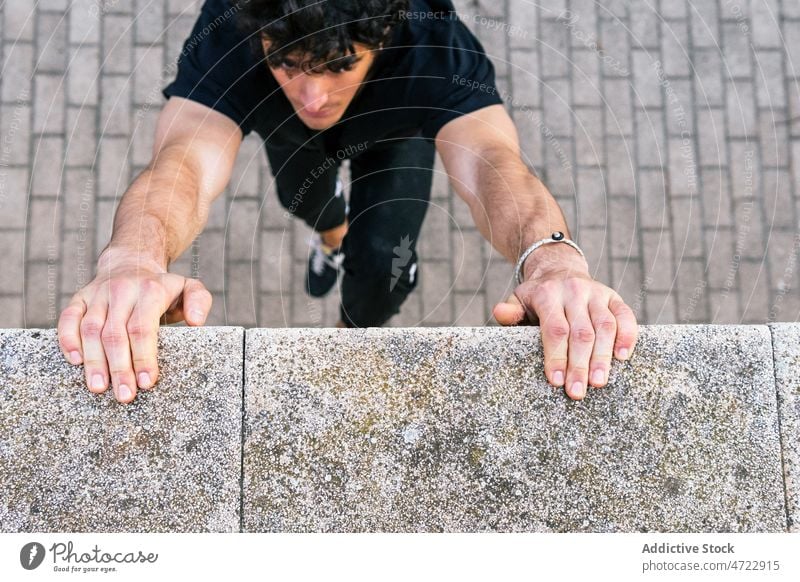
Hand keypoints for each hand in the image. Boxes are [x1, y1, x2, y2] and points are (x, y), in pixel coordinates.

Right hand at [57, 248, 212, 403]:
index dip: (143, 357)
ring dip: (94, 361)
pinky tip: (75, 361)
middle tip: (124, 395)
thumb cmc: (163, 287)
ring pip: (90, 329)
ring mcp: (98, 294)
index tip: (146, 382)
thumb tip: (197, 322)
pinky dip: (68, 339)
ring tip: (98, 388)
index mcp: (150, 290)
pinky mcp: (80, 298)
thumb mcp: (188, 286)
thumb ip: (199, 300)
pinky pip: (68, 318)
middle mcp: (121, 291)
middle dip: (119, 367)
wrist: (132, 261)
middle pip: (116, 334)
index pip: (143, 328)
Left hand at [492, 245, 637, 400]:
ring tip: (598, 383)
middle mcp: (574, 291)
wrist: (559, 270)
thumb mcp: (519, 300)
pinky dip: (627, 337)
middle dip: (579, 365)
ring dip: (603, 357)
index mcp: (548, 294)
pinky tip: (622, 358)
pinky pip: (625, 317)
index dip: (556, 356)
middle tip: (577, 392)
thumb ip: (510, 311)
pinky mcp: (614, 297)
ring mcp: (597, 293)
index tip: (556, 382)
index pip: (554, 328)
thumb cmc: (537, 297)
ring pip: (605, 326)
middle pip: (581, 332)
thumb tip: (500, 313)